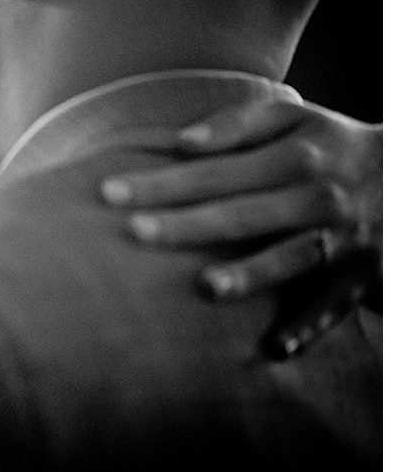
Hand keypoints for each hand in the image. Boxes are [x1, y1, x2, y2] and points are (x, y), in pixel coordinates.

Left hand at [100, 99, 380, 300]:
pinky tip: (273, 349)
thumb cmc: (334, 149)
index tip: (110, 191)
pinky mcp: (360, 280)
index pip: (217, 171)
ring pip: (291, 259)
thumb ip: (239, 124)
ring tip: (205, 285)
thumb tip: (180, 142)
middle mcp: (319, 198)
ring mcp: (342, 242)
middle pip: (244, 213)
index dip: (164, 181)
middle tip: (134, 231)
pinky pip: (331, 308)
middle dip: (189, 223)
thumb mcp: (299, 122)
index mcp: (298, 156)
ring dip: (251, 274)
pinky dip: (306, 328)